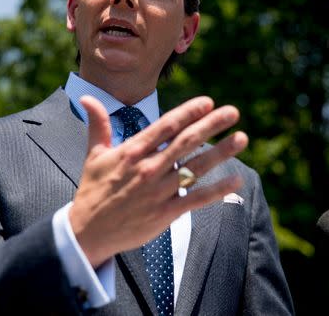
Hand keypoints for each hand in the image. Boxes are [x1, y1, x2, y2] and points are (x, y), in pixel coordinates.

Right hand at [69, 95, 247, 267]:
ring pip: (196, 167)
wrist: (88, 231)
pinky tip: (236, 179)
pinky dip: (217, 190)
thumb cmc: (93, 191)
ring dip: (221, 152)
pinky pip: (196, 199)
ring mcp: (159, 191)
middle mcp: (149, 168)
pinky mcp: (165, 213)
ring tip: (242, 138)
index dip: (188, 112)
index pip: (166, 126)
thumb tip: (87, 98)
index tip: (208, 102)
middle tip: (233, 111)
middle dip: (211, 124)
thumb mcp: (93, 155)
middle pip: (186, 142)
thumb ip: (97, 125)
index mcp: (132, 152)